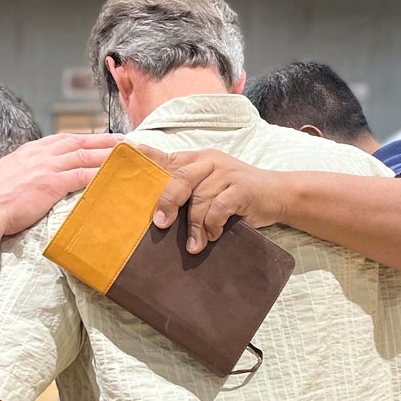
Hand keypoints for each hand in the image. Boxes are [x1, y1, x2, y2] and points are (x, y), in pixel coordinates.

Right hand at [0, 133, 124, 235]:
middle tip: (123, 141)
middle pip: (78, 142)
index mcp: (29, 151)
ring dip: (107, 155)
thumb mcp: (8, 176)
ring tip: (126, 156)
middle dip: (103, 140)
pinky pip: (82, 175)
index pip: (62, 139)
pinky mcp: (52, 183)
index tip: (99, 138)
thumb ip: (24, 171)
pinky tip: (113, 175)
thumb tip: (33, 177)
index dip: (84, 138)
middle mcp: (40, 154)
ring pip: (84, 156)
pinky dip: (99, 173)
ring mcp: (47, 167)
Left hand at [139, 147, 286, 253]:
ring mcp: (226, 172)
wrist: (278, 194)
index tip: (123, 155)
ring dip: (195, 226)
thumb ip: (186, 191)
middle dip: (167, 202)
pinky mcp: (242, 188)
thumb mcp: (209, 188)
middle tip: (160, 224)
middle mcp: (209, 161)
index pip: (166, 157)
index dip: (144, 158)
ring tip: (195, 245)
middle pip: (179, 178)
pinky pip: (219, 207)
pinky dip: (213, 225)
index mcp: (197, 160)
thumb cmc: (237, 196)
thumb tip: (156, 212)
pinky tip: (213, 236)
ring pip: (199, 199)